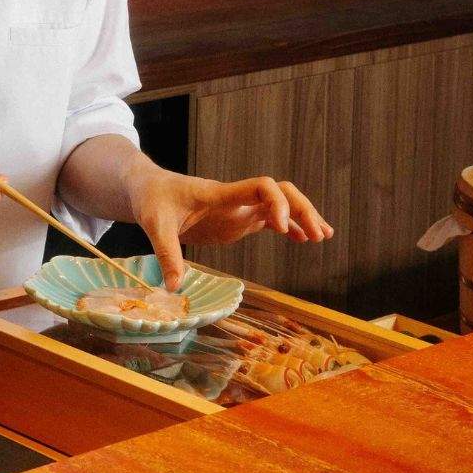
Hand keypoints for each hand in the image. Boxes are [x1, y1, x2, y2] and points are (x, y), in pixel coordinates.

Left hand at [132, 171, 332, 289]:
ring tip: (323, 236)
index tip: (277, 226)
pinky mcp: (237, 219)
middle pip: (281, 193)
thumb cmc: (153, 200)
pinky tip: (303, 240)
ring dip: (302, 216)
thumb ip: (167, 254)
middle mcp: (237, 199)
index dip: (276, 202)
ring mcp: (239, 209)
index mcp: (221, 194)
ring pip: (281, 205)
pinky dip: (289, 227)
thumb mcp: (155, 225)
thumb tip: (174, 287)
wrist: (149, 188)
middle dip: (301, 210)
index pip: (260, 186)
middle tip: (317, 235)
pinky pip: (270, 219)